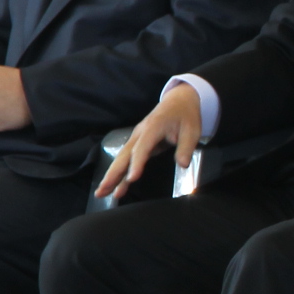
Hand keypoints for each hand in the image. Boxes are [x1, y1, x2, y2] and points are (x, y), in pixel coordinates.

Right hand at [95, 84, 201, 199]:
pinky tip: (114, 187)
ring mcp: (136, 138)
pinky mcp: (137, 143)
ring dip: (111, 176)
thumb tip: (182, 164)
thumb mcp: (192, 130)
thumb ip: (186, 147)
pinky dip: (119, 173)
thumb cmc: (185, 115)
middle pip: (124, 155)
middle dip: (113, 173)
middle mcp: (140, 133)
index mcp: (153, 127)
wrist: (179, 100)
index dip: (137, 164)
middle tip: (103, 190)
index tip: (132, 179)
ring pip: (121, 159)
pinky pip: (126, 160)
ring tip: (101, 192)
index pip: (142, 148)